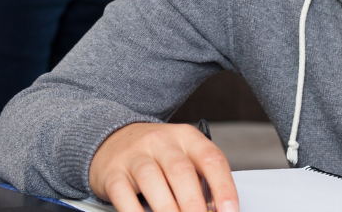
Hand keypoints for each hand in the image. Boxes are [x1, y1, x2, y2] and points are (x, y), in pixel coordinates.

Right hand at [89, 122, 238, 211]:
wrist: (112, 139)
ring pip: (152, 180)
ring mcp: (134, 155)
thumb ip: (199, 181)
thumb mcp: (182, 157)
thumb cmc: (156, 155)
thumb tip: (214, 211)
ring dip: (167, 210)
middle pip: (181, 171)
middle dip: (194, 204)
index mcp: (186, 137)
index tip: (229, 211)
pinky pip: (123, 193)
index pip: (211, 159)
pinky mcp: (112, 172)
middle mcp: (161, 141)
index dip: (223, 187)